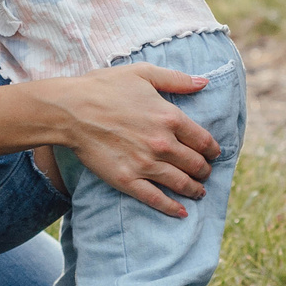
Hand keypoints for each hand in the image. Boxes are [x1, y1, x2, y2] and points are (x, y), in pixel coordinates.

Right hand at [30, 64, 220, 218]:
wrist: (71, 110)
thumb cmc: (105, 87)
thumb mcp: (143, 73)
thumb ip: (176, 79)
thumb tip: (203, 82)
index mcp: (170, 117)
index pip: (204, 140)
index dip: (212, 149)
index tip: (213, 154)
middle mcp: (163, 144)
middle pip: (195, 164)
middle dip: (204, 170)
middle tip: (205, 173)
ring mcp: (146, 164)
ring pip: (180, 183)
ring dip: (194, 189)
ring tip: (199, 191)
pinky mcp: (127, 180)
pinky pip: (156, 198)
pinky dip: (172, 207)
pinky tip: (181, 212)